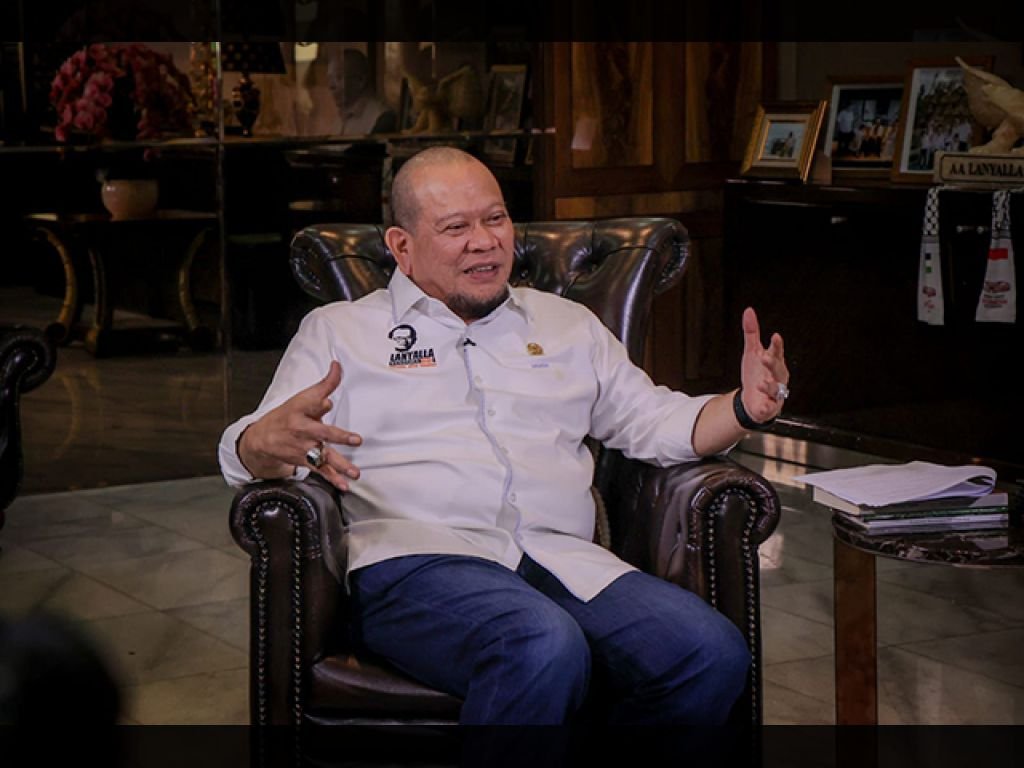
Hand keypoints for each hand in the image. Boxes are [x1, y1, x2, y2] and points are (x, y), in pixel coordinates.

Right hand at [238, 361, 361, 491]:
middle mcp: (302, 429)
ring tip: (354, 472)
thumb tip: (337, 366)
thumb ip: (325, 384)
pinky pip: (320, 470)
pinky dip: (333, 479)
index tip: (327, 402)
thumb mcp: (304, 397)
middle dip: (338, 436)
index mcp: (301, 410)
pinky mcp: (304, 460)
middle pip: (321, 432)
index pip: (311, 403)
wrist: (262, 438)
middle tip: (355, 439)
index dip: (319, 403)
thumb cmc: (288, 415)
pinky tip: (343, 485)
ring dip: (340, 464)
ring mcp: (303, 446)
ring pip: (323, 456)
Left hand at [739, 307, 789, 424]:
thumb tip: (749, 312)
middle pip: (777, 369)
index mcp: (774, 362)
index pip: (777, 351)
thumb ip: (751, 333)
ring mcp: (774, 393)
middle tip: (765, 357)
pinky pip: (769, 408)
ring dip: (769, 386)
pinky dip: (766, 407)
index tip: (775, 337)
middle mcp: (777, 377)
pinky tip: (763, 406)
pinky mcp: (769, 407)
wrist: (752, 400)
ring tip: (761, 383)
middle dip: (773, 363)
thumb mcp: (752, 352)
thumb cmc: (756, 373)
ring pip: (775, 389)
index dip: (777, 345)